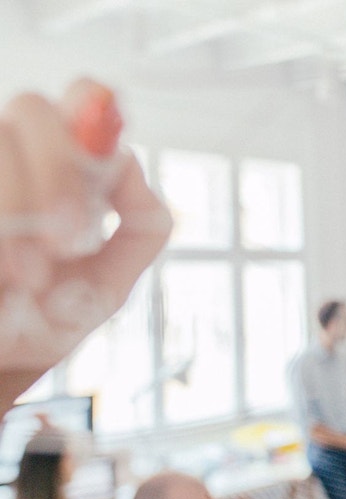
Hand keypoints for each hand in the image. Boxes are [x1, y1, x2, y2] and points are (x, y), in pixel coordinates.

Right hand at [0, 78, 171, 411]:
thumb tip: (135, 171)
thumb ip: (140, 230)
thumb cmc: (51, 317)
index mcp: (70, 174)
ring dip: (18, 206)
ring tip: (27, 275)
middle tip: (65, 240)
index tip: (103, 168)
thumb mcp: (110, 282)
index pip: (85, 103)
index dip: (94, 118)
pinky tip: (7, 273)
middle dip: (56, 174)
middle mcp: (20, 159)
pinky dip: (2, 231)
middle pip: (34, 111)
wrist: (0, 357)